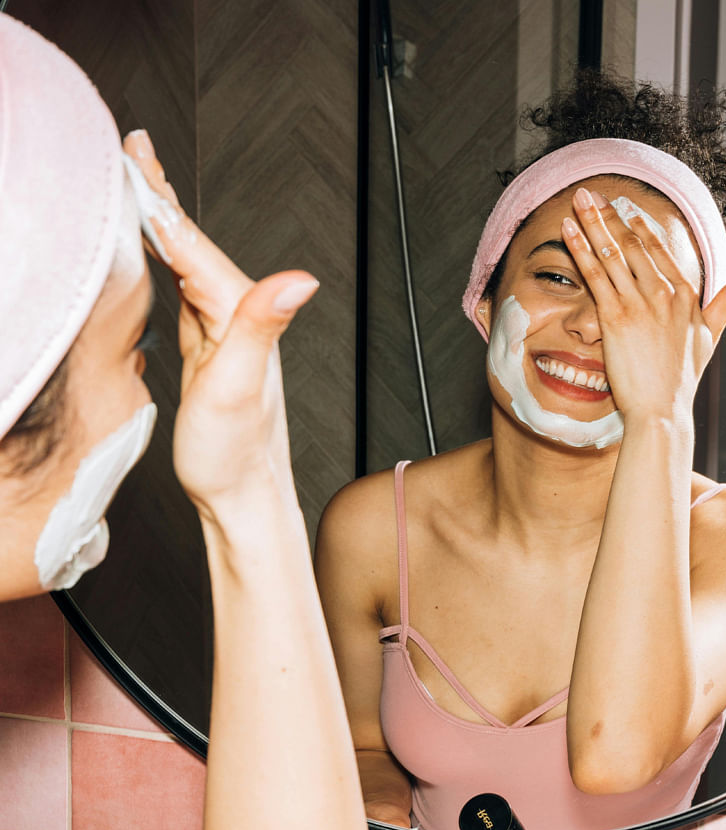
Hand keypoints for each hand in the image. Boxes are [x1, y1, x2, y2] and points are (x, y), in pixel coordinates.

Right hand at [121, 130, 317, 522]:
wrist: (242, 494)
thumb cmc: (235, 453)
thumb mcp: (242, 388)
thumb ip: (264, 327)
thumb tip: (302, 279)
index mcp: (238, 313)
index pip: (192, 243)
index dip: (159, 198)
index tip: (134, 154)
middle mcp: (237, 315)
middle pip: (190, 243)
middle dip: (159, 196)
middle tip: (131, 148)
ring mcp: (223, 330)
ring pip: (185, 261)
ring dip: (161, 222)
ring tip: (136, 184)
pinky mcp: (210, 347)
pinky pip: (182, 289)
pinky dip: (165, 260)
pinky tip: (154, 252)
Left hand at [560, 186, 725, 423]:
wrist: (662, 409)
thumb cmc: (682, 380)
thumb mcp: (712, 336)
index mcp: (686, 295)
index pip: (659, 251)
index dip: (639, 227)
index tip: (624, 209)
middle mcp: (664, 293)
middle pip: (633, 244)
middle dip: (610, 215)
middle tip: (593, 192)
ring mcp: (640, 303)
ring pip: (613, 252)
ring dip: (593, 221)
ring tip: (579, 199)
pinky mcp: (615, 317)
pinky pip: (595, 274)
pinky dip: (581, 249)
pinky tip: (569, 229)